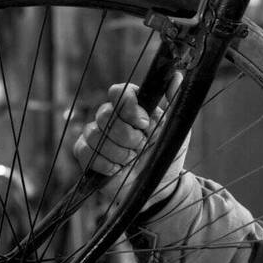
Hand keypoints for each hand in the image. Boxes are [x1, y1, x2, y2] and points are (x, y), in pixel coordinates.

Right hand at [73, 79, 186, 209]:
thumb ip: (175, 101)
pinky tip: (118, 169)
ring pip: (95, 134)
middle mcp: (112, 117)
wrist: (159, 187)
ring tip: (132, 160)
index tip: (144, 123)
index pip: (119, 92)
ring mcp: (97, 135)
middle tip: (141, 147)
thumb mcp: (178, 128)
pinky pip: (85, 152)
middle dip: (127, 136)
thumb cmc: (167, 155)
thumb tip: (177, 75)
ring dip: (119, 152)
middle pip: (105, 113)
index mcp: (133, 108)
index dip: (128, 106)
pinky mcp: (86, 154)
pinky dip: (105, 163)